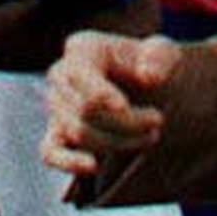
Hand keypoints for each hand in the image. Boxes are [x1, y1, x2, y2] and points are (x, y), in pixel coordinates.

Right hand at [43, 30, 180, 175]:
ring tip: (151, 136)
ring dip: (119, 142)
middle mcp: (62, 74)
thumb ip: (161, 58)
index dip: (100, 93)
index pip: (81, 74)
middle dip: (126, 122)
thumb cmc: (153, 67)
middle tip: (159, 121)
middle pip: (84, 109)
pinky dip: (68, 162)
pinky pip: (50, 152)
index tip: (124, 107)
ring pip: (79, 133)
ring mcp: (57, 106)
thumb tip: (148, 76)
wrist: (149, 88)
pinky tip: (93, 166)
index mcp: (83, 48)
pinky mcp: (58, 134)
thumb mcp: (166, 54)